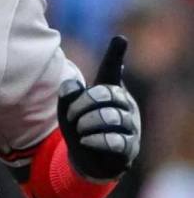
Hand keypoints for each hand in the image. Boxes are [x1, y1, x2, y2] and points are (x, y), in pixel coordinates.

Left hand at [57, 36, 140, 181]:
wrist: (85, 158)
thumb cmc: (78, 126)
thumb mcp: (67, 109)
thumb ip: (68, 94)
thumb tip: (72, 83)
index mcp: (109, 91)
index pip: (111, 71)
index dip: (115, 55)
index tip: (120, 39)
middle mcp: (124, 105)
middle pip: (107, 94)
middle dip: (83, 104)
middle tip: (73, 116)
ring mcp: (130, 126)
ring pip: (111, 116)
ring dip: (87, 123)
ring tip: (81, 129)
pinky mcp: (130, 147)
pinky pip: (115, 140)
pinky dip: (95, 139)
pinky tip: (86, 140)